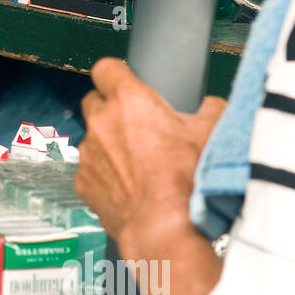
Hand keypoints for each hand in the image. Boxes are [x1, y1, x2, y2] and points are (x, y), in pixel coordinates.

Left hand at [74, 58, 225, 258]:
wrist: (164, 227)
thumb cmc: (186, 180)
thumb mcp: (211, 133)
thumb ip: (210, 109)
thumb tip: (211, 106)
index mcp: (129, 100)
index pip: (105, 68)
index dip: (115, 74)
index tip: (124, 82)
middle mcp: (101, 122)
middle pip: (94, 101)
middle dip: (111, 108)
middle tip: (136, 124)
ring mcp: (88, 152)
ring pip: (93, 137)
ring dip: (109, 144)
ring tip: (138, 162)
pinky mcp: (83, 181)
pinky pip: (90, 169)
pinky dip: (104, 173)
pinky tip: (128, 185)